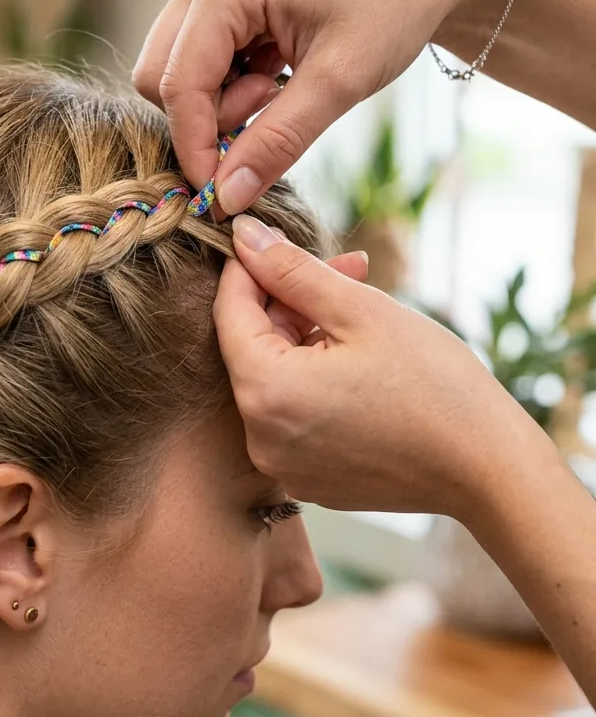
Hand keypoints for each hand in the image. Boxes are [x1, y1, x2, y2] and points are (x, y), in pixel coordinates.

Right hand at [133, 0, 515, 212]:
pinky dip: (229, 88)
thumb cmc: (393, 5)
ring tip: (280, 92)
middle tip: (270, 117)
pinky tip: (276, 79)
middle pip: (160, 78)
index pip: (177, 84)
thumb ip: (278, 141)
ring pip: (175, 74)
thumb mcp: (339, 82)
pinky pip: (198, 64)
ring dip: (220, 105)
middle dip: (206, 119)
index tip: (224, 195)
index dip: (195, 147)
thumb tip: (228, 197)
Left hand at [215, 216, 541, 520]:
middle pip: (252, 349)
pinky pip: (295, 418)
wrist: (488, 469)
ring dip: (307, 340)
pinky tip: (363, 366)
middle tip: (350, 272)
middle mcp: (260, 438)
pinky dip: (316, 384)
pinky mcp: (309, 481)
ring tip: (364, 317)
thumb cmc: (435, 386)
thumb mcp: (361, 311)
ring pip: (276, 381)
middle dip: (293, 302)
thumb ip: (292, 271)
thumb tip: (244, 235)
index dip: (250, 269)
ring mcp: (283, 466)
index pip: (228, 313)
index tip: (277, 241)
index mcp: (266, 393)